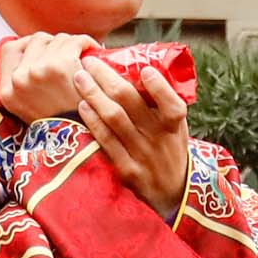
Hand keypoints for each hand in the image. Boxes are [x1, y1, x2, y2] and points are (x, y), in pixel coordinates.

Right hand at [0, 30, 95, 122]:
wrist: (81, 145)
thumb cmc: (61, 128)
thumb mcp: (27, 112)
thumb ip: (22, 87)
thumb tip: (31, 61)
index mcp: (7, 92)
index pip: (10, 50)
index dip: (28, 46)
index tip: (44, 51)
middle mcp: (19, 78)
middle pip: (37, 41)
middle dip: (54, 45)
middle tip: (68, 57)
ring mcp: (39, 70)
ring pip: (57, 39)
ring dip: (71, 46)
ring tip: (81, 57)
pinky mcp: (62, 65)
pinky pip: (75, 41)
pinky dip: (87, 43)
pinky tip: (92, 52)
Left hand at [76, 56, 194, 217]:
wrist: (172, 194)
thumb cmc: (170, 149)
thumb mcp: (177, 128)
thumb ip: (162, 103)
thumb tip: (135, 67)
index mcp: (174, 126)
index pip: (172, 105)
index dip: (159, 88)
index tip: (145, 70)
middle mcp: (159, 139)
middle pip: (130, 103)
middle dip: (108, 78)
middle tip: (91, 63)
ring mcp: (141, 155)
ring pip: (114, 119)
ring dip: (94, 95)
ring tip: (80, 78)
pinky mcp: (126, 170)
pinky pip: (106, 141)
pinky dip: (93, 121)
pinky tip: (82, 106)